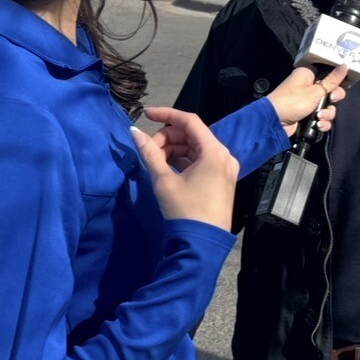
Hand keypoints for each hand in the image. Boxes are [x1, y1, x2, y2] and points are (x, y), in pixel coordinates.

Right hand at [130, 107, 238, 230]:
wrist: (202, 245)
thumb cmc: (184, 210)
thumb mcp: (163, 180)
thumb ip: (149, 153)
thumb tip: (134, 132)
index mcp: (215, 152)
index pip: (190, 121)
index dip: (166, 114)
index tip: (146, 114)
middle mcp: (224, 156)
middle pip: (192, 135)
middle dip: (167, 138)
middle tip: (148, 150)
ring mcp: (225, 168)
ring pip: (195, 148)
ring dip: (173, 150)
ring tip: (154, 161)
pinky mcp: (221, 179)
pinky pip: (200, 161)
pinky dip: (183, 161)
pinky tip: (166, 168)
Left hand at [266, 64, 349, 137]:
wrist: (275, 122)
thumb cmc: (293, 101)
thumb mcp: (315, 91)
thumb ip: (332, 81)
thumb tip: (345, 65)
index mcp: (308, 75)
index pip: (328, 74)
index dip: (337, 80)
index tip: (344, 85)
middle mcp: (308, 87)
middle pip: (330, 91)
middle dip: (333, 100)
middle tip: (331, 100)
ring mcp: (307, 102)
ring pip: (327, 107)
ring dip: (327, 114)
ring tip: (319, 117)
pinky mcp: (307, 115)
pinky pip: (321, 117)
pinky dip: (321, 122)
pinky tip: (318, 125)